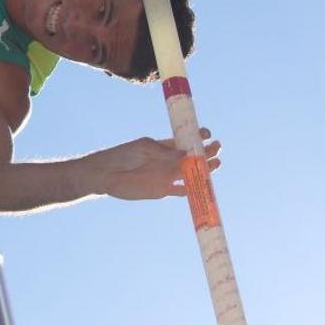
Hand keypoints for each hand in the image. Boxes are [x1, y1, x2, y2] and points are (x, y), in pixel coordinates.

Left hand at [85, 128, 221, 200]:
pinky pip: (181, 191)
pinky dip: (191, 189)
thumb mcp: (143, 148)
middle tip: (218, 148)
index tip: (207, 134)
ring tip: (217, 164)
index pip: (185, 141)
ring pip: (190, 173)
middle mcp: (168, 161)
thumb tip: (186, 153)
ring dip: (204, 169)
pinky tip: (201, 186)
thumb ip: (163, 152)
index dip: (197, 138)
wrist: (106, 175)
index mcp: (163, 147)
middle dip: (206, 152)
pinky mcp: (162, 190)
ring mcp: (166, 176)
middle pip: (192, 157)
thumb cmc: (122, 155)